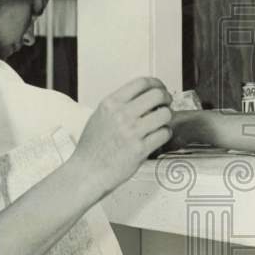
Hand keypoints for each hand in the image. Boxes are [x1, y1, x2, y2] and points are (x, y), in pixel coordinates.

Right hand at [72, 77, 172, 195]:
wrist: (87, 172)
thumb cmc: (92, 148)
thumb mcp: (100, 116)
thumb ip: (119, 105)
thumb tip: (143, 96)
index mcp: (110, 104)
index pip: (141, 82)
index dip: (156, 84)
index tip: (160, 89)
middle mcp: (121, 115)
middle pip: (157, 95)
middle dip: (166, 98)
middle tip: (166, 104)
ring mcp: (132, 132)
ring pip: (165, 114)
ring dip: (167, 118)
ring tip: (161, 123)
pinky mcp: (141, 149)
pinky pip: (165, 133)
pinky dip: (165, 134)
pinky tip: (158, 137)